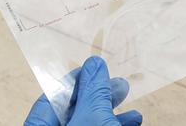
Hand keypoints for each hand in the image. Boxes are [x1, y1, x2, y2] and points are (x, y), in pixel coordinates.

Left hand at [24, 56, 142, 125]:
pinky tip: (132, 119)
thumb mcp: (93, 115)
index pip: (52, 97)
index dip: (74, 80)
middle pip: (73, 108)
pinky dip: (115, 123)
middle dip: (98, 92)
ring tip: (126, 94)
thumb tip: (94, 65)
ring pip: (90, 120)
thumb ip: (93, 90)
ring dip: (110, 106)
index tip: (93, 68)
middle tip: (116, 81)